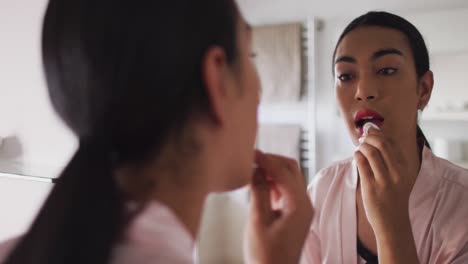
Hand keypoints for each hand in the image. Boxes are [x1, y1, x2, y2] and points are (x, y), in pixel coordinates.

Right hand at [244, 151, 312, 263]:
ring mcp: (302, 209)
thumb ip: (258, 191)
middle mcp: (305, 204)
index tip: (251, 152)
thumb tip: (255, 169)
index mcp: (299, 205)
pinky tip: (259, 184)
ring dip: (272, 171)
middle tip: (252, 158)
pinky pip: (287, 190)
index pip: (284, 171)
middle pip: (291, 170)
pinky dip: (274, 183)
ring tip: (252, 169)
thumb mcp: (257, 220)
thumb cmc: (265, 255)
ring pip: (289, 178)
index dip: (266, 159)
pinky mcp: (296, 214)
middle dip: (272, 161)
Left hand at [355, 127, 419, 262]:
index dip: (379, 134)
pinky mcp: (371, 187)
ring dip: (362, 146)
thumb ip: (390, 160)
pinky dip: (358, 155)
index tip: (370, 132)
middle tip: (362, 138)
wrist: (393, 221)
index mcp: (405, 168)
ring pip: (371, 153)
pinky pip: (362, 164)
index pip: (392, 143)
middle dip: (369, 137)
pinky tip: (357, 155)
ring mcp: (384, 180)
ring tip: (359, 147)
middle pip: (382, 144)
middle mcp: (397, 173)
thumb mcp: (399, 177)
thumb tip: (375, 137)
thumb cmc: (393, 197)